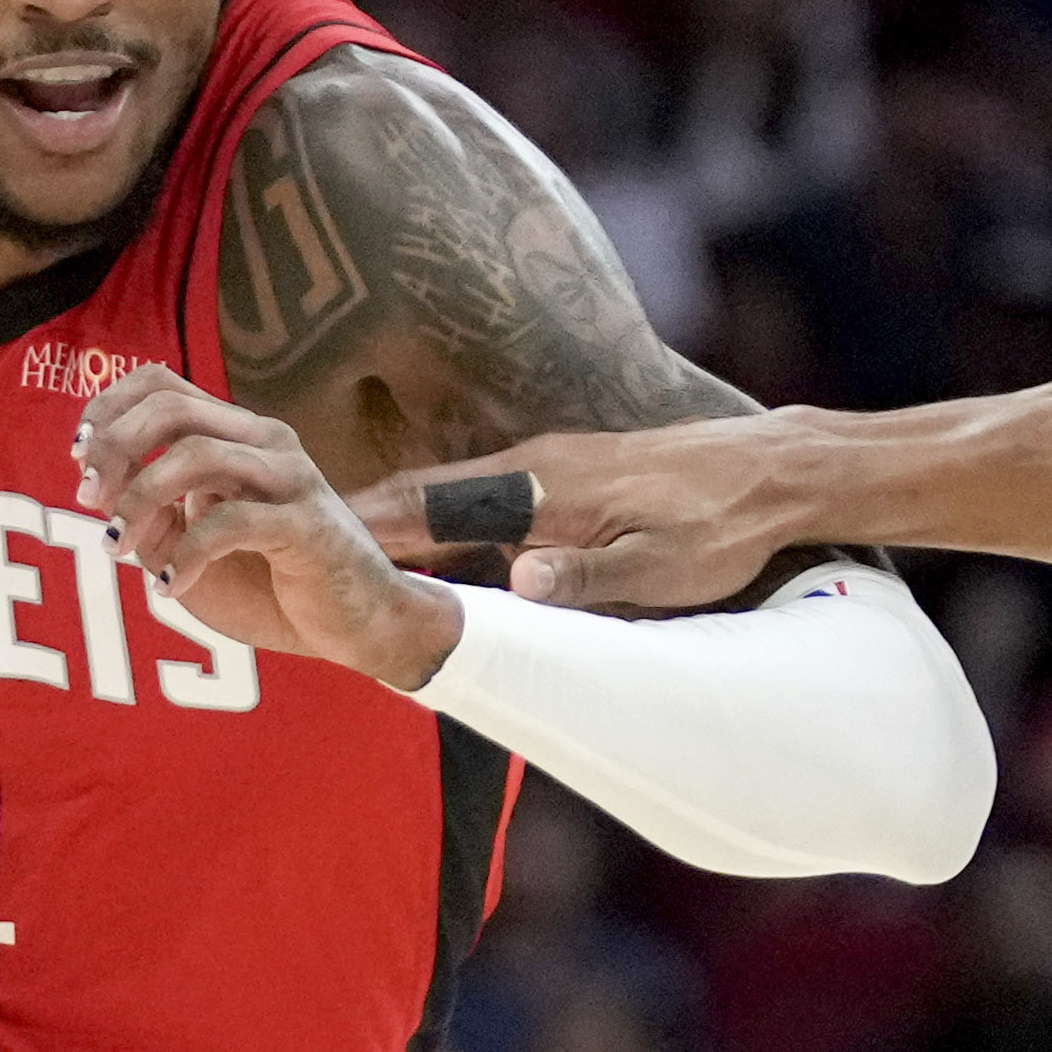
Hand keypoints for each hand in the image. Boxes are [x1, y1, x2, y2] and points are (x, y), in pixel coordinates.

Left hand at [74, 368, 460, 689]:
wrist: (360, 626)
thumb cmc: (276, 585)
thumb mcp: (193, 551)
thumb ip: (154, 519)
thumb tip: (105, 494)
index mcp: (238, 436)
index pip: (161, 384)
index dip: (109, 411)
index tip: (80, 461)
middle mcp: (265, 442)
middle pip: (170, 408)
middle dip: (115, 449)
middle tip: (90, 500)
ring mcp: (290, 479)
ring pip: (195, 456)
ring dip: (140, 500)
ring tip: (118, 547)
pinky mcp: (307, 524)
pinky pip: (230, 522)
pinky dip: (184, 556)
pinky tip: (168, 587)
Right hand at [343, 417, 791, 615]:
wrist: (771, 472)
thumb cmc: (719, 528)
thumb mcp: (659, 568)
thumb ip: (586, 579)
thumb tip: (517, 585)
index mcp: (542, 490)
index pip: (427, 506)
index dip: (362, 528)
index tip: (302, 545)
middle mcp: (531, 467)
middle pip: (418, 496)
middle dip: (351, 522)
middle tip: (279, 544)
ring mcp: (544, 466)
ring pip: (444, 496)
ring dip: (389, 521)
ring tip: (327, 550)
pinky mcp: (564, 474)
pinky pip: (478, 499)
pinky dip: (434, 519)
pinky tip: (416, 543)